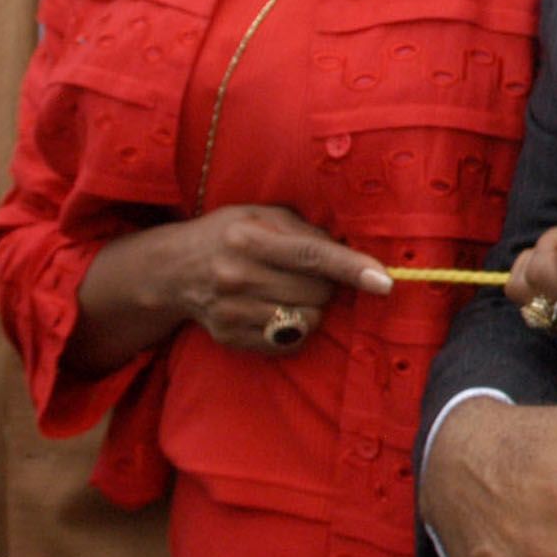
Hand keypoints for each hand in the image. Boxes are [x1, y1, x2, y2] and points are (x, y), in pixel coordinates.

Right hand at [153, 204, 391, 350]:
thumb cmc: (229, 234)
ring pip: (307, 319)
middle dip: (327, 284)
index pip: (313, 255)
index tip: (384, 281)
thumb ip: (306, 230)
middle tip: (309, 274)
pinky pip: (289, 341)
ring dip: (312, 307)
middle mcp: (237, 275)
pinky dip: (295, 327)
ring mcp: (231, 310)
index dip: (352, 268)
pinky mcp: (230, 336)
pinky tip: (277, 308)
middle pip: (317, 292)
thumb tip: (352, 248)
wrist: (172, 270)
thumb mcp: (261, 216)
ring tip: (290, 290)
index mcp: (248, 237)